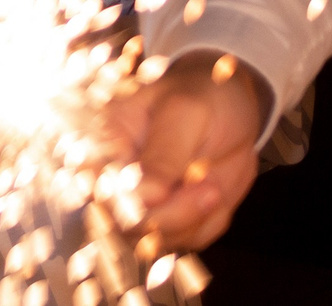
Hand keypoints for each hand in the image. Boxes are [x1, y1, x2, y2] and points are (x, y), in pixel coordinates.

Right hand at [111, 49, 270, 250]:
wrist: (230, 101)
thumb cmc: (202, 93)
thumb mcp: (187, 111)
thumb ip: (164, 153)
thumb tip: (145, 196)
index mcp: (105, 141)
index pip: (101, 190)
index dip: (131, 204)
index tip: (169, 192)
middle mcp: (116, 176)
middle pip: (128, 224)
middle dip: (176, 214)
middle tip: (211, 189)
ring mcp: (142, 200)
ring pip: (160, 238)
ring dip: (197, 219)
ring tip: (215, 183)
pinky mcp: (170, 217)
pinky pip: (189, 240)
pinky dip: (211, 222)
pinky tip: (215, 191)